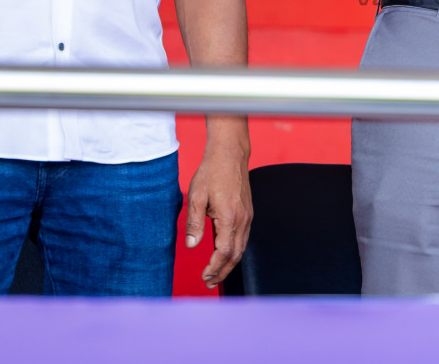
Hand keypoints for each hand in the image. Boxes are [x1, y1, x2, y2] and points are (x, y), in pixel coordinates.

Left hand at [184, 138, 252, 288]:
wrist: (230, 155)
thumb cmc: (212, 173)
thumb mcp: (195, 196)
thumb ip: (194, 223)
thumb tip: (191, 245)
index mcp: (229, 218)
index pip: (224, 252)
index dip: (214, 268)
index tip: (204, 277)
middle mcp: (242, 220)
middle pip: (236, 255)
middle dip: (223, 272)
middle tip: (209, 283)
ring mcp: (247, 216)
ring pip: (241, 248)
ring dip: (229, 264)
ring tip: (215, 273)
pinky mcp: (247, 212)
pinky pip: (243, 238)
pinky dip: (234, 252)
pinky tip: (224, 254)